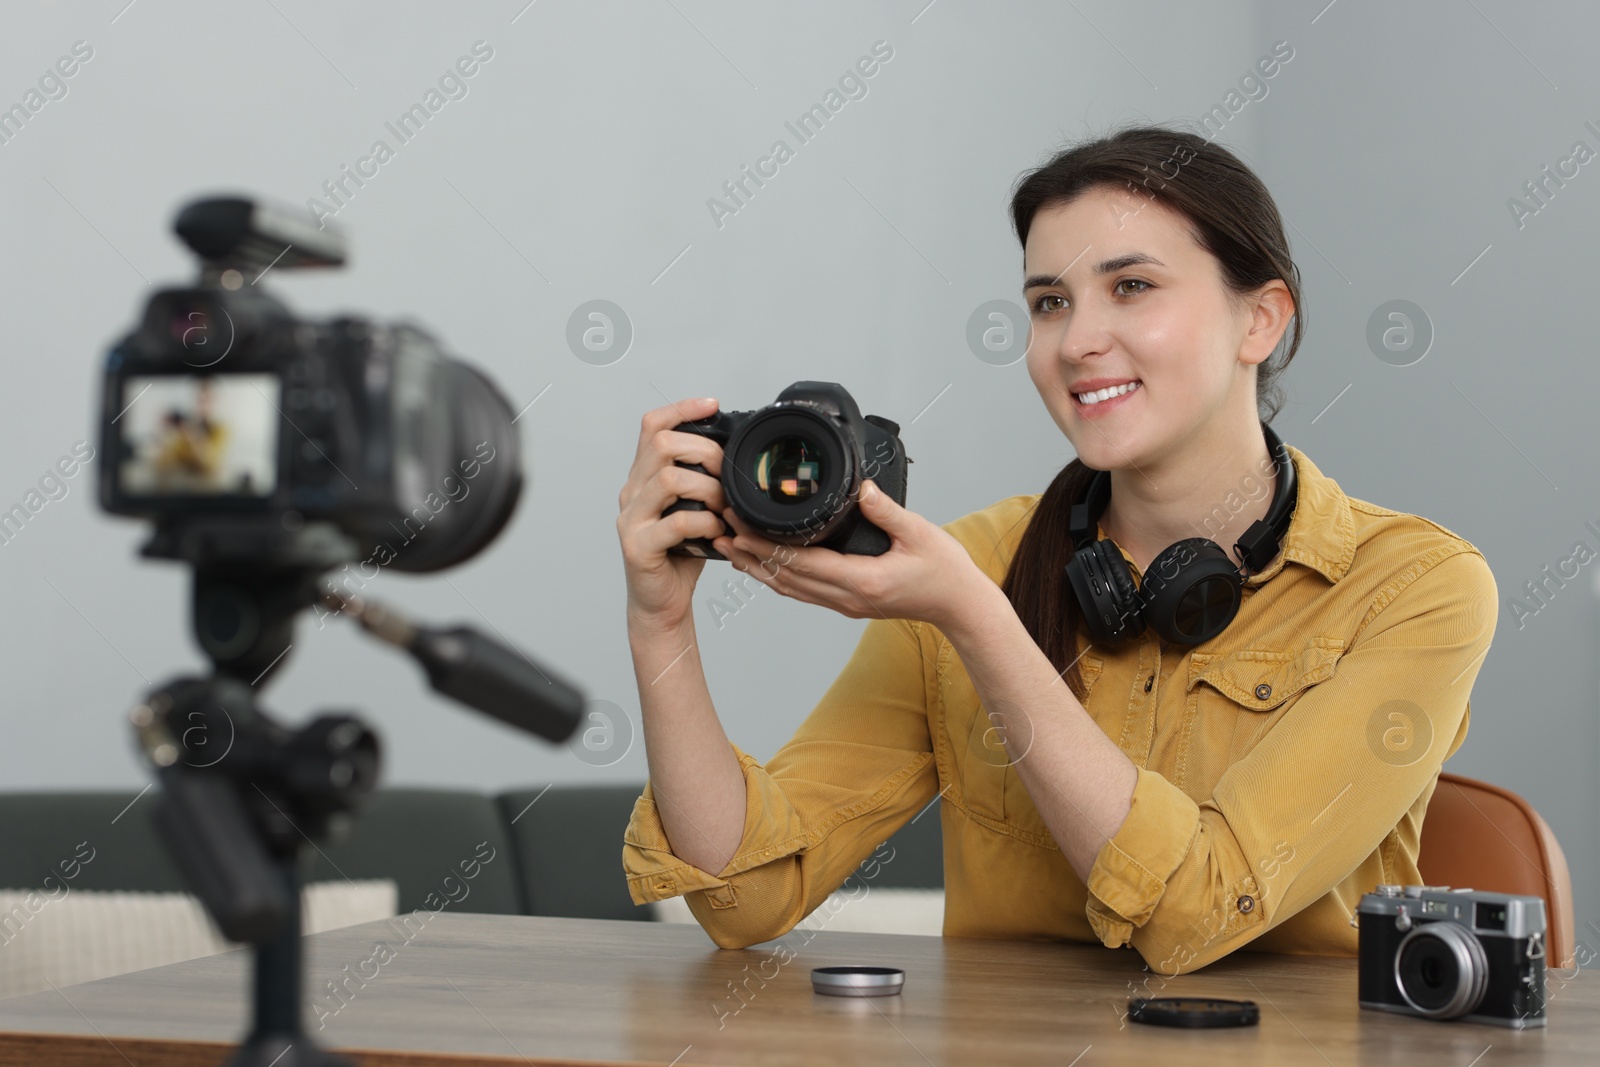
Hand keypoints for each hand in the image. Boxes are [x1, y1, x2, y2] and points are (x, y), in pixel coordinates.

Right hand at [616, 397, 729, 631]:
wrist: (661, 602)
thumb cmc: (681, 554)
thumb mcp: (693, 508)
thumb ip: (702, 481)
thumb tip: (737, 456)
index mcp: (642, 478)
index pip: (651, 426)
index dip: (681, 408)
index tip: (713, 404)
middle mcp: (631, 493)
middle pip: (660, 444)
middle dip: (704, 450)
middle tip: (728, 472)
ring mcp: (631, 520)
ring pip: (668, 478)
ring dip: (708, 487)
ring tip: (725, 505)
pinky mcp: (638, 547)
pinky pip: (676, 522)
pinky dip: (705, 522)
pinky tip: (717, 530)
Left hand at [712, 478, 994, 633]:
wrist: (960, 606)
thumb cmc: (945, 571)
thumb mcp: (919, 532)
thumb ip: (886, 510)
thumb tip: (860, 487)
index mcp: (862, 580)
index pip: (800, 563)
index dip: (765, 546)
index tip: (740, 526)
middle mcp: (848, 598)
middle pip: (785, 579)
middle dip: (750, 555)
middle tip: (721, 531)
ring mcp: (847, 604)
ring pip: (790, 589)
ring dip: (758, 569)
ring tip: (730, 548)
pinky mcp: (850, 603)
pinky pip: (804, 592)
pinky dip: (779, 577)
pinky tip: (764, 565)